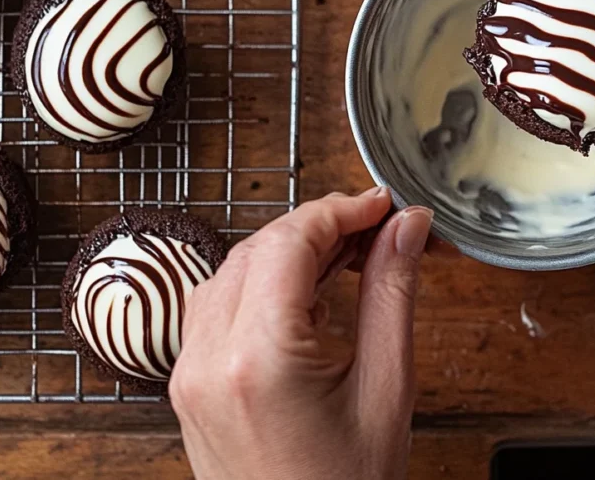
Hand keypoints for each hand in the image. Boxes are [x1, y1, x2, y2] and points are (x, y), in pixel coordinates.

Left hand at [169, 188, 433, 479]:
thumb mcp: (386, 388)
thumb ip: (392, 294)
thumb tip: (406, 229)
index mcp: (259, 359)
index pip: (289, 242)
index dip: (340, 210)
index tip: (382, 205)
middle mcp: (208, 359)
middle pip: (258, 248)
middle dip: (318, 226)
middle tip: (376, 230)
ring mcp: (189, 373)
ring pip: (232, 269)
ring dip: (288, 251)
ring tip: (348, 260)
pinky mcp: (188, 383)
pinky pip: (216, 305)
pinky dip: (261, 284)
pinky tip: (306, 298)